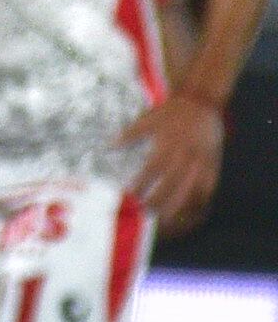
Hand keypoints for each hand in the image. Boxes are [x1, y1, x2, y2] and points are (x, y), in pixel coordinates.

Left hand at [119, 93, 224, 227]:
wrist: (202, 102)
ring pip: (191, 190)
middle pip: (172, 183)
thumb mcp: (147, 119)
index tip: (130, 195)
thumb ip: (129, 135)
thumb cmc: (171, 112)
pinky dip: (199, 202)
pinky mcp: (213, 164)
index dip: (142, 183)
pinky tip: (189, 213)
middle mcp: (186, 154)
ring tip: (165, 220)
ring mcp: (202, 161)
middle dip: (158, 200)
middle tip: (145, 212)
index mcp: (168, 143)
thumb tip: (109, 146)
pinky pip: (208, 187)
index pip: (153, 169)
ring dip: (178, 206)